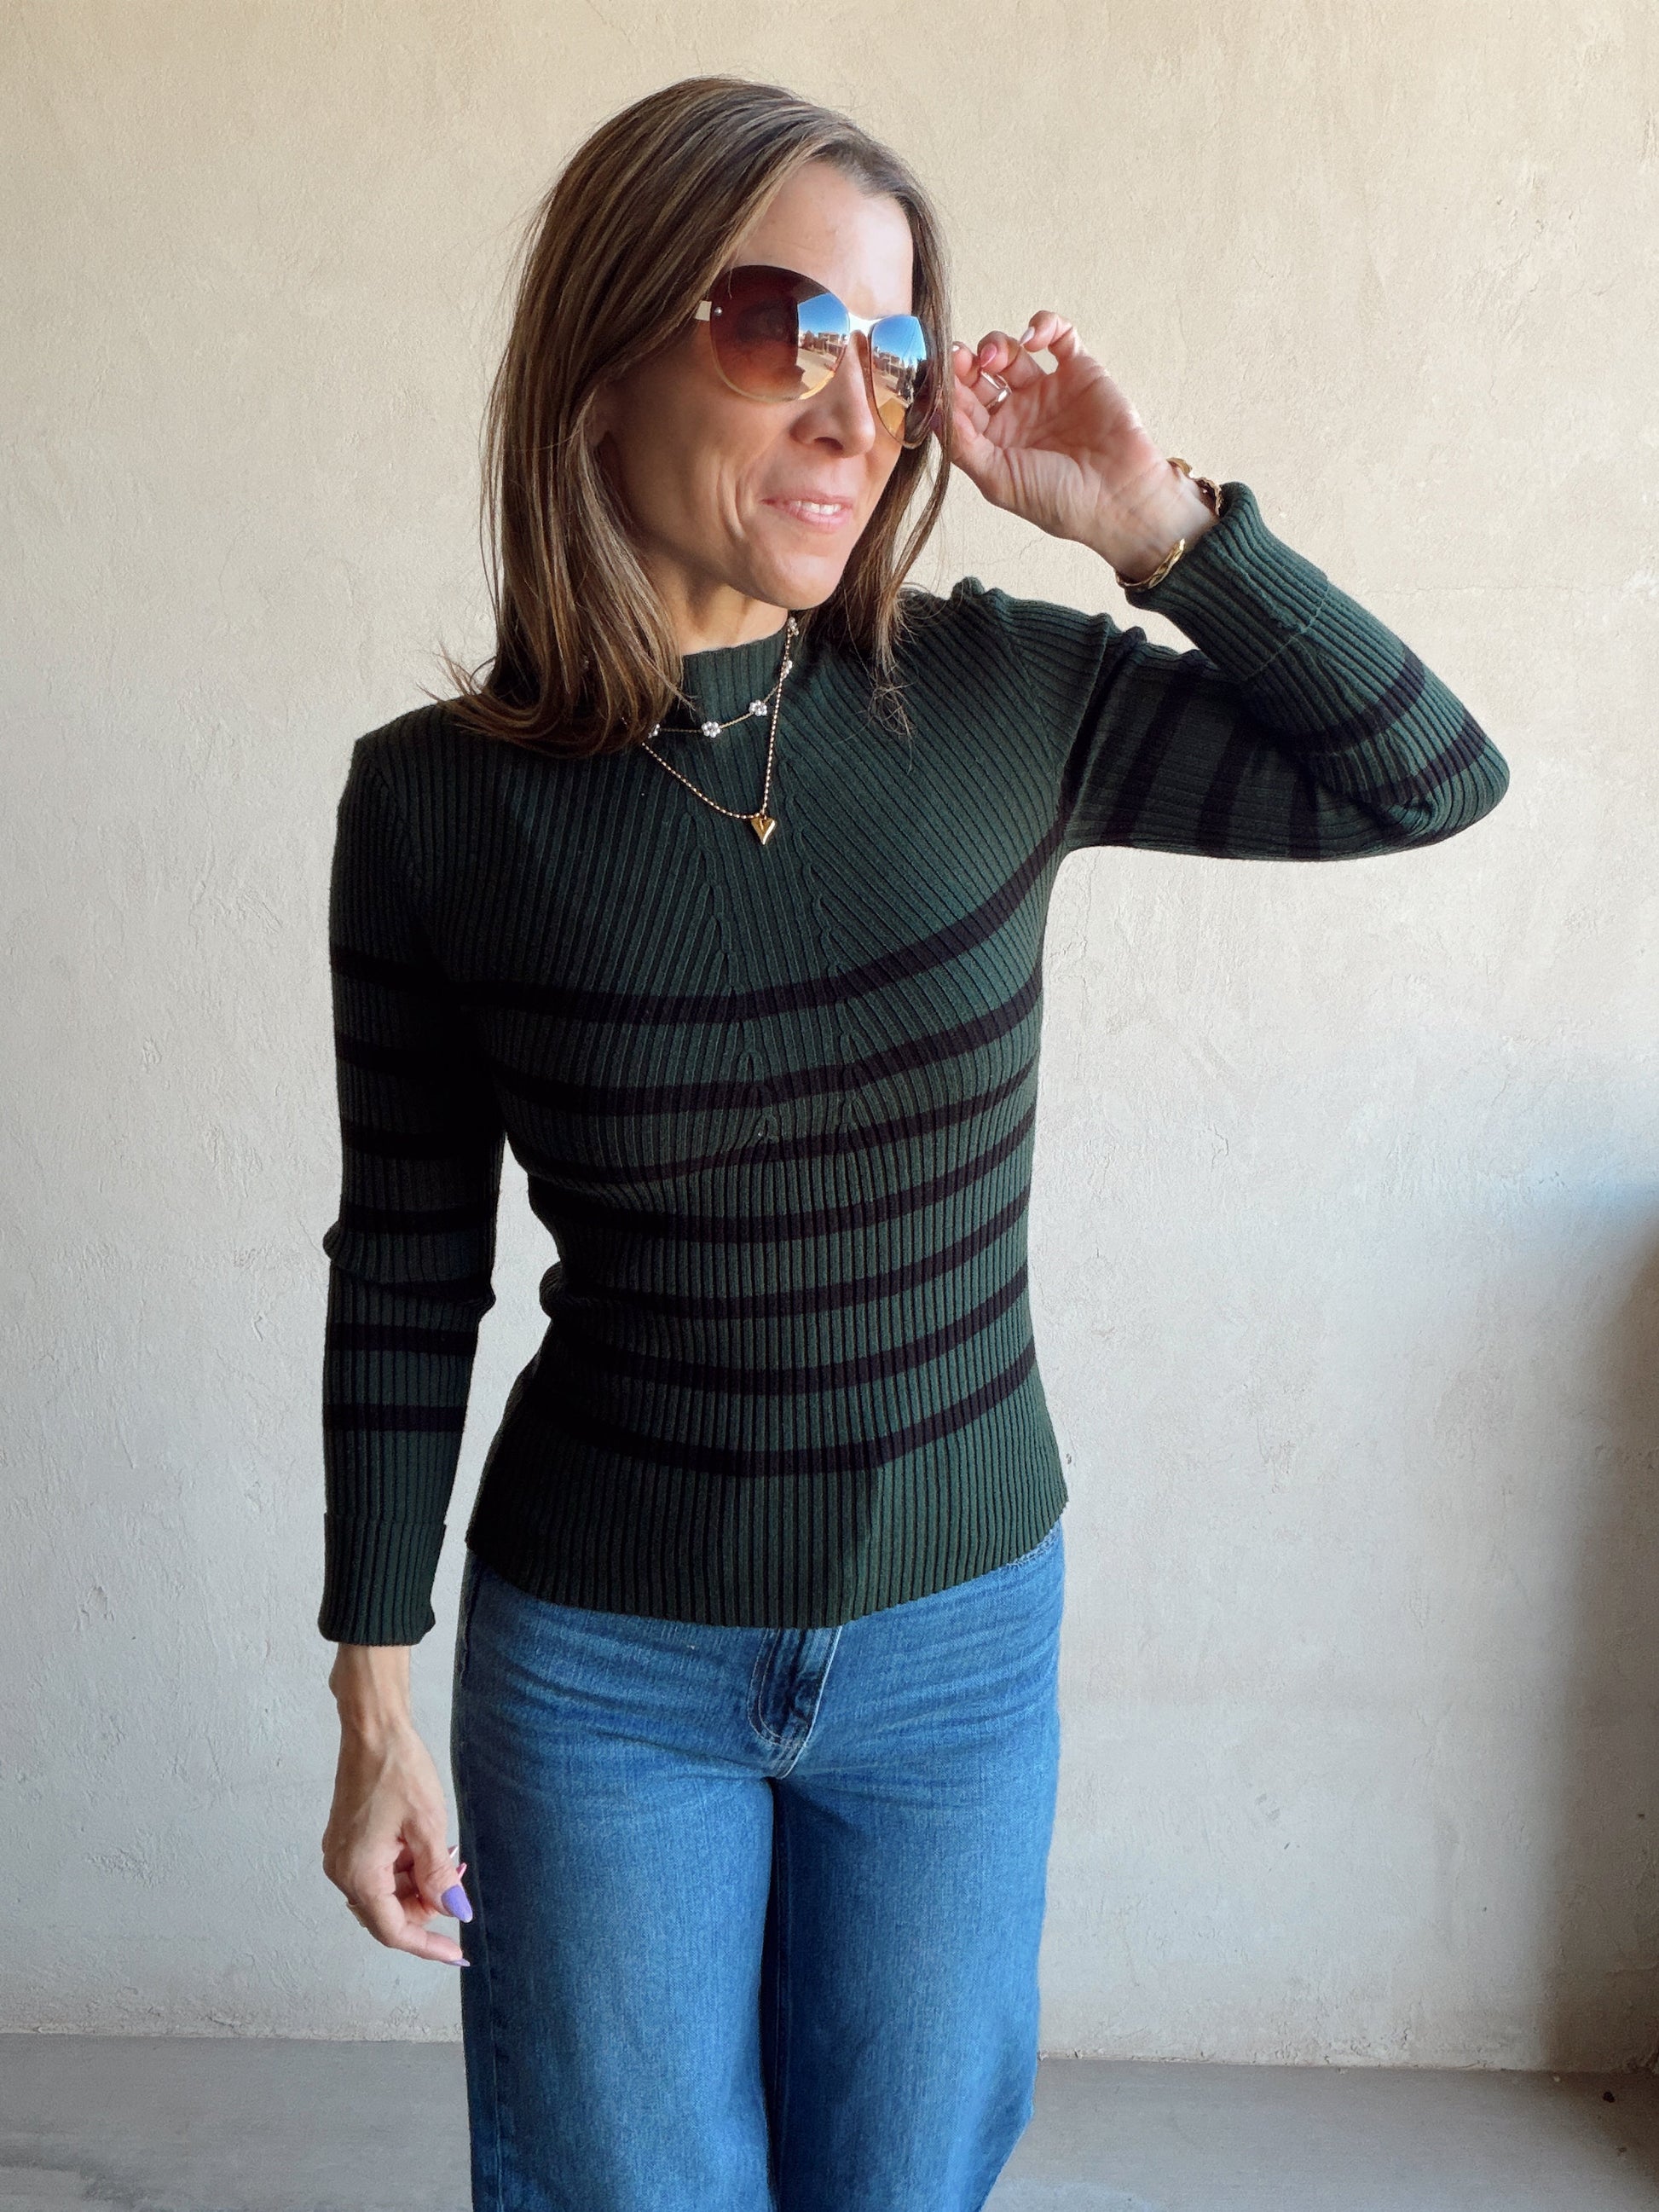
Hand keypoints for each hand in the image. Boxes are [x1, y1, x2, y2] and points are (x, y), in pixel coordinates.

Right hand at [321, 1716, 469, 1965]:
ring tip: (447, 1854)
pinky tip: (427, 1845)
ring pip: (385, 1891)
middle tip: (458, 1880)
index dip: (428, 1945)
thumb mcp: (429, 1826)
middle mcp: (342, 1870)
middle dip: (426, 1905)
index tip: (458, 1952)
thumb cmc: (399, 1771)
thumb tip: (455, 1911)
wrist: (373, 1729)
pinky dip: (405, 1867)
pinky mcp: (347, 1840)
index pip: (394, 1930)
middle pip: (388, 1913)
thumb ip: (439, 1876)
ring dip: (417, 1884)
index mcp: (359, 1874)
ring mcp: (342, 1854)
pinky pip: (378, 1870)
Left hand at [948, 311, 1215, 576]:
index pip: (960, 404)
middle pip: (979, 373)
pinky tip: (1034, 339)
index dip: (946, 386)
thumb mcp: (998, 479)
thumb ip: (962, 444)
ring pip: (1011, 351)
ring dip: (996, 344)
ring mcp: (1048, 390)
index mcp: (994, 441)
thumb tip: (930, 410)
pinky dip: (1043, 325)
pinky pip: (1057, 335)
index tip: (936, 373)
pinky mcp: (1079, 371)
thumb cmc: (1059, 500)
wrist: (1120, 497)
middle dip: (966, 361)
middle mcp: (1017, 414)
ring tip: (995, 356)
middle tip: (962, 357)